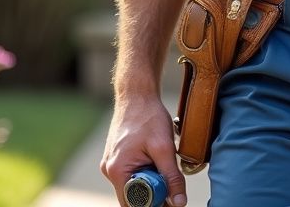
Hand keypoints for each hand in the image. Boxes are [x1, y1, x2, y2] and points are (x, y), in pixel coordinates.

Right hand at [101, 92, 187, 206]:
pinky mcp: (118, 156)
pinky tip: (154, 154)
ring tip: (161, 159)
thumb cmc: (148, 116)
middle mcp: (110, 170)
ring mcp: (112, 162)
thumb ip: (172, 176)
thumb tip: (180, 202)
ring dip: (151, 177)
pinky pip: (132, 171)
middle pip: (134, 195)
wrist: (137, 93)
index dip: (154, 203)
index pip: (134, 203)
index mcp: (117, 171)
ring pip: (134, 183)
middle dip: (153, 190)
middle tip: (170, 177)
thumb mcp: (164, 147)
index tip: (170, 198)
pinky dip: (146, 168)